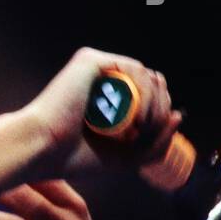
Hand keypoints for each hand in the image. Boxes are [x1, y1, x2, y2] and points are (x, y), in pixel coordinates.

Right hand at [21, 47, 183, 181]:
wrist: (42, 150)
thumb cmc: (72, 157)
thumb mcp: (125, 156)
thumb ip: (156, 141)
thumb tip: (177, 116)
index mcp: (103, 98)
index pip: (146, 95)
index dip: (159, 112)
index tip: (149, 135)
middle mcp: (99, 79)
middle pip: (151, 82)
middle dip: (160, 108)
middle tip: (147, 132)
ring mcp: (94, 68)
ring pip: (146, 76)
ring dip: (154, 104)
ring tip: (141, 128)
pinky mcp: (90, 62)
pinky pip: (132, 69)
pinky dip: (144, 94)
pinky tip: (135, 118)